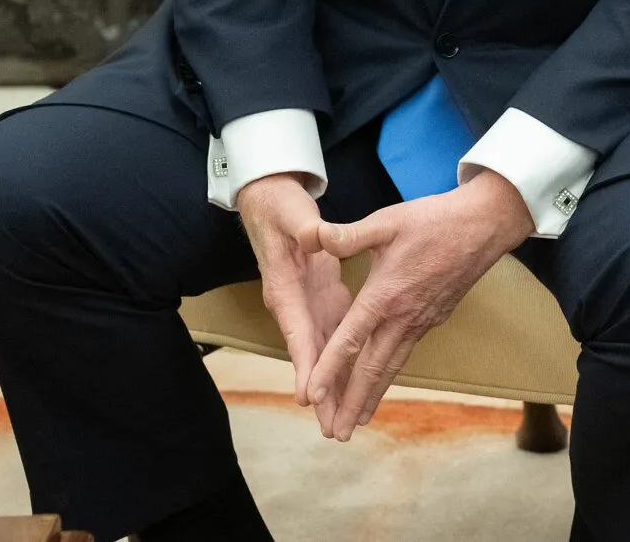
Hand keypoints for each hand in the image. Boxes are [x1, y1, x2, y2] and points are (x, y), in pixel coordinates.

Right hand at [236, 173, 349, 419]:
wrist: (271, 201)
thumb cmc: (280, 208)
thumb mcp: (292, 213)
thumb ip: (304, 227)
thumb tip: (312, 236)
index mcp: (285, 286)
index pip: (297, 329)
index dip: (305, 362)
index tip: (309, 395)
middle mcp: (293, 303)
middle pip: (309, 353)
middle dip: (320, 390)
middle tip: (331, 428)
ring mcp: (306, 304)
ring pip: (323, 350)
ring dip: (333, 384)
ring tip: (343, 420)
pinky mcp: (321, 298)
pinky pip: (334, 334)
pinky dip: (344, 359)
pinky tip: (359, 382)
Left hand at [303, 170, 533, 439]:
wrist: (486, 225)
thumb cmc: (435, 220)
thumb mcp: (387, 221)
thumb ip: (347, 235)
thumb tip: (311, 237)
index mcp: (386, 294)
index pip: (351, 339)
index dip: (329, 369)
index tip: (312, 396)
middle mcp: (403, 316)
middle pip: (373, 368)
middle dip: (353, 403)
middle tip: (337, 434)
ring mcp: (422, 320)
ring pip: (392, 366)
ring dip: (373, 396)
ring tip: (358, 422)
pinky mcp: (435, 317)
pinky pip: (406, 352)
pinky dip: (390, 374)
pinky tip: (383, 380)